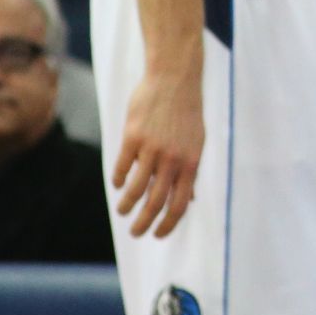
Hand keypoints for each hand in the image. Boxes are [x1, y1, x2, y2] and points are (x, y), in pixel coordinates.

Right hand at [112, 68, 203, 237]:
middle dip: (144, 223)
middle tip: (136, 232)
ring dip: (127, 205)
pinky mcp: (132, 138)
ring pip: (135, 188)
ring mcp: (151, 148)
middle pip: (155, 202)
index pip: (180, 203)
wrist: (174, 79)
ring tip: (123, 212)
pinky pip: (121, 167)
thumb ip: (192, 171)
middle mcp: (172, 159)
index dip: (168, 223)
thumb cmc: (187, 112)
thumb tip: (190, 198)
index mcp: (191, 162)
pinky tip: (117, 186)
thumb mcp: (198, 142)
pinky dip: (118, 180)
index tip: (158, 234)